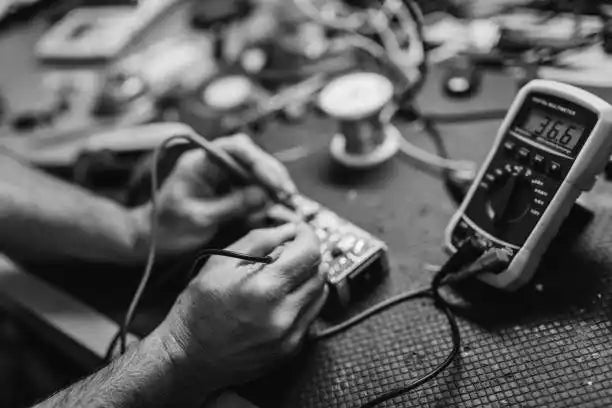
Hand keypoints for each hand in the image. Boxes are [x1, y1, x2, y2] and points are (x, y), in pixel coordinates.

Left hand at [132, 133, 296, 256]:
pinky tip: (275, 207)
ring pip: (255, 172)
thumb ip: (231, 205)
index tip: (274, 182)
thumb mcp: (199, 218)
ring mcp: (222, 176)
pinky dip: (266, 196)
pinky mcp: (228, 190)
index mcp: (201, 161)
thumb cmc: (168, 226)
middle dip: (272, 174)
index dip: (259, 162)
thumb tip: (263, 196)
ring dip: (273, 185)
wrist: (153, 238)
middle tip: (288, 194)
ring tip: (286, 202)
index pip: (236, 148)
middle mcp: (214, 164)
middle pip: (251, 158)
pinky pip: (253, 187)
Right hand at [151, 223, 326, 391]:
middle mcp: (282, 313)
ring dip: (309, 278)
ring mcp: (289, 335)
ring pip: (320, 294)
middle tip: (291, 251)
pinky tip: (282, 298)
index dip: (308, 235)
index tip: (300, 232)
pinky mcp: (290, 349)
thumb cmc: (197, 309)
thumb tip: (289, 229)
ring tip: (285, 275)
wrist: (187, 358)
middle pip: (319, 272)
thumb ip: (258, 240)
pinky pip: (311, 316)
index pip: (309, 252)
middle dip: (308, 256)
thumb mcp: (219, 263)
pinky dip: (303, 300)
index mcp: (264, 287)